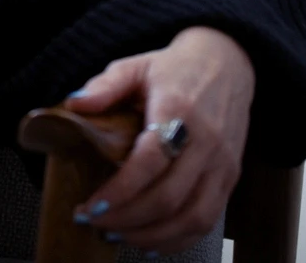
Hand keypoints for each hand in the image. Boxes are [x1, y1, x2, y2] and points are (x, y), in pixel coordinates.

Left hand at [65, 26, 254, 252]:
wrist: (228, 64)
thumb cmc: (176, 69)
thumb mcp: (136, 66)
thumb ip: (105, 86)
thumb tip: (74, 104)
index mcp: (178, 109)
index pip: (150, 160)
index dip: (121, 189)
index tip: (93, 205)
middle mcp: (206, 141)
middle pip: (169, 197)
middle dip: (128, 219)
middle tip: (95, 223)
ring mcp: (222, 163)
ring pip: (192, 218)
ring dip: (152, 235)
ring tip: (118, 236)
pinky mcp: (231, 178)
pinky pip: (207, 221)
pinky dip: (178, 239)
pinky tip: (150, 241)